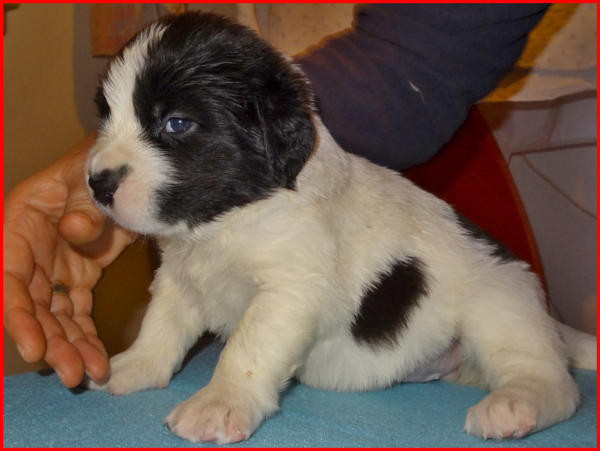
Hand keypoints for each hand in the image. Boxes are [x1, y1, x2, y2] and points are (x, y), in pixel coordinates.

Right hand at [3, 134, 135, 386]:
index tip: (34, 348)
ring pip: (55, 316)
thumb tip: (74, 232)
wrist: (118, 169)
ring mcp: (53, 270)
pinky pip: (78, 312)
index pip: (8, 280)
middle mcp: (29, 256)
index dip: (17, 316)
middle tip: (72, 375)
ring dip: (70, 347)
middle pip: (32, 307)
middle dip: (50, 343)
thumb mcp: (87, 179)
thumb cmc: (92, 170)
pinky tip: (97, 360)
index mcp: (17, 228)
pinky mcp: (78, 278)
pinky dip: (86, 335)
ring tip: (91, 375)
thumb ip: (83, 204)